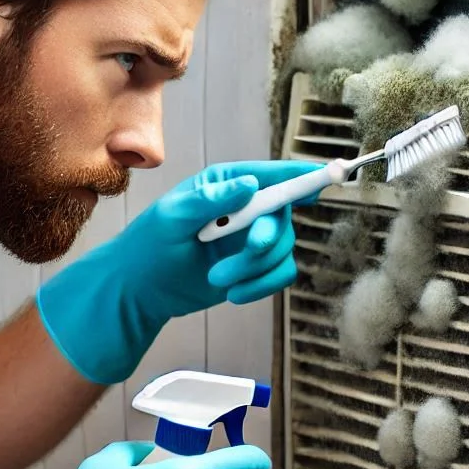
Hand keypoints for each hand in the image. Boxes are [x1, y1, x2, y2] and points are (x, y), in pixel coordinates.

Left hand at [36, 160, 321, 383]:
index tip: (326, 174)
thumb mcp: (172, 217)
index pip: (272, 175)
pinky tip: (232, 293)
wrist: (141, 291)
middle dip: (267, 237)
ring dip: (253, 269)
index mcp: (226, 183)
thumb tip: (248, 185)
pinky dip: (260, 286)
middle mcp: (246, 207)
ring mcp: (252, 239)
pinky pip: (281, 274)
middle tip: (248, 248)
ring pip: (284, 250)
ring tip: (218, 279)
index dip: (301, 175)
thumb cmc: (148, 246)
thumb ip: (211, 200)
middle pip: (284, 216)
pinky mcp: (255, 268)